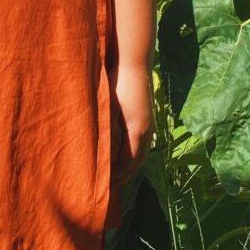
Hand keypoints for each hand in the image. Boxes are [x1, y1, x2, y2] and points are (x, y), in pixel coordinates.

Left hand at [110, 63, 154, 184]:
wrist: (133, 62)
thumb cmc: (117, 83)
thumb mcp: (109, 110)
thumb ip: (107, 133)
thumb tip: (103, 157)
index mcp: (136, 133)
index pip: (126, 165)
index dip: (114, 176)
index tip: (101, 185)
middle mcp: (146, 132)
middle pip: (136, 164)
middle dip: (123, 176)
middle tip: (108, 187)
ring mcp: (148, 125)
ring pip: (141, 155)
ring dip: (129, 168)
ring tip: (115, 176)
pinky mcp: (146, 118)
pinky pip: (142, 145)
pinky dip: (133, 156)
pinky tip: (123, 155)